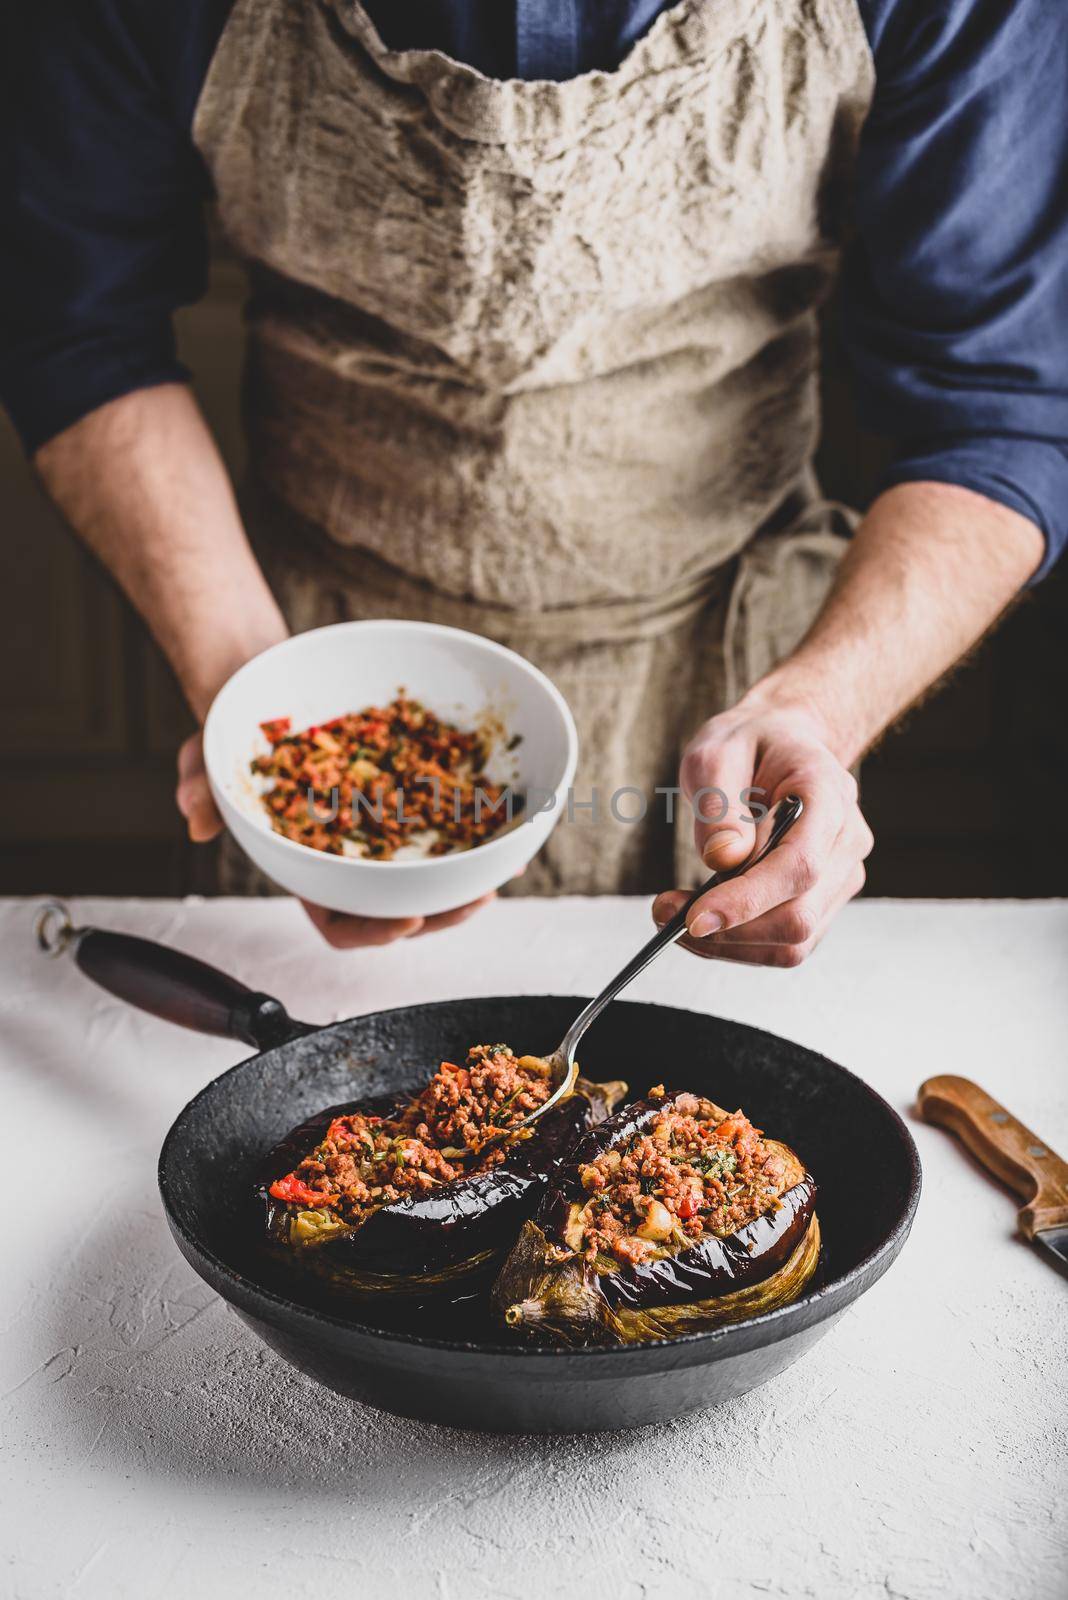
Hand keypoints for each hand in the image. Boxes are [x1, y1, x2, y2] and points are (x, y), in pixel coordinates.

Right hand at [176, 731, 495, 947]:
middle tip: (475, 900)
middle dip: (441, 914)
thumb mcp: (206, 755)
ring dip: (471, 879)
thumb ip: (199, 785)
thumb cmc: (234, 731)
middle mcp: (350, 858)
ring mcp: (383, 829)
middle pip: (400, 909)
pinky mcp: (409, 795)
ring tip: (504, 870)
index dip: (373, 933)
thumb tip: (196, 818)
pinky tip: (511, 822)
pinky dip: (479, 828)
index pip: (339, 924)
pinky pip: (448, 821)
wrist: (263, 685)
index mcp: (305, 867)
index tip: (405, 922)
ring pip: (433, 874)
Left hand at [651, 700, 872, 966]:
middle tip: (663, 913)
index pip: (799, 865)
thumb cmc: (748, 743)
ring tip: (676, 915)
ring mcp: (841, 876)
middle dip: (728, 930)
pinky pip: (786, 944)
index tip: (694, 917)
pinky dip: (740, 944)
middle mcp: (847, 842)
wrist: (782, 743)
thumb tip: (722, 862)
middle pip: (798, 916)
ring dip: (729, 945)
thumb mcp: (716, 752)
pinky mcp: (824, 901)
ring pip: (793, 943)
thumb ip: (718, 804)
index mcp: (829, 795)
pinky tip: (704, 918)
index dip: (748, 899)